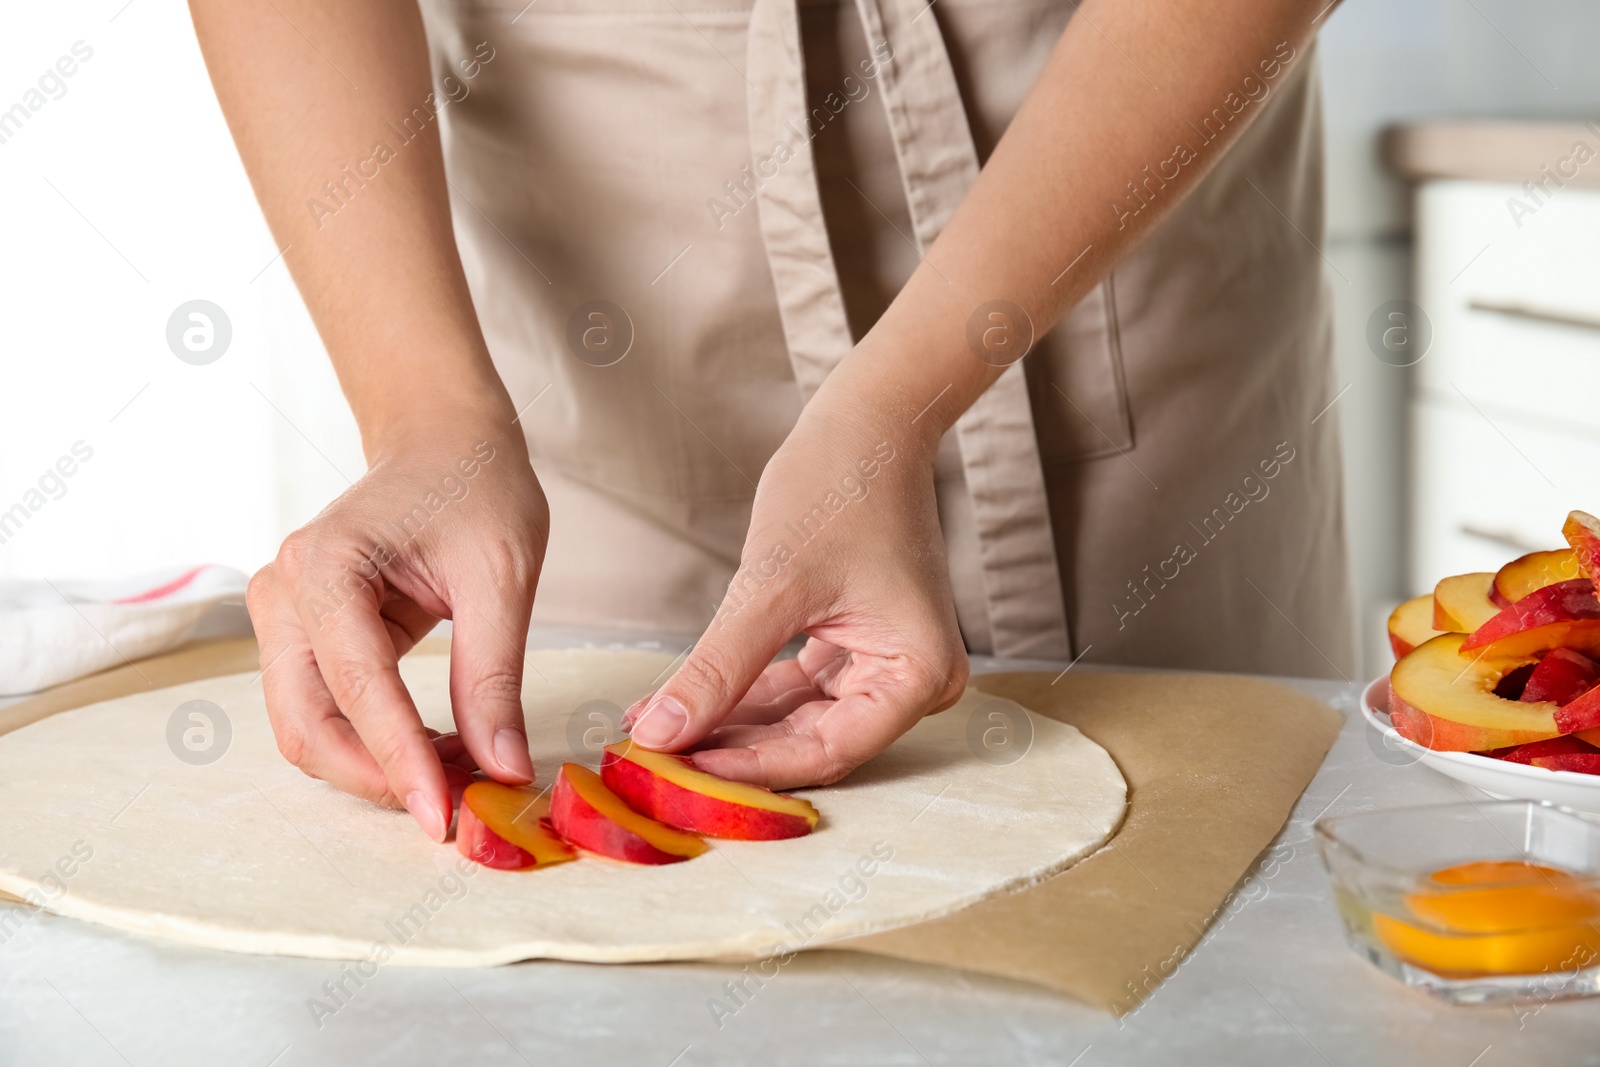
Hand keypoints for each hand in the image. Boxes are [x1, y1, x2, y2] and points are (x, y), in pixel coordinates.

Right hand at [246, 408, 547, 839]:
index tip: (442, 816)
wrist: (443, 440)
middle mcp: (284, 591)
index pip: (356, 686)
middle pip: (308, 724)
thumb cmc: (476, 486)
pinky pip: (323, 710)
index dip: (399, 760)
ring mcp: (281, 614)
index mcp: (326, 564)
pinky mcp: (299, 634)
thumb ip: (495, 677)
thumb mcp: (503, 577)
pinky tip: (438, 751)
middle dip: (378, 778)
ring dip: (374, 768)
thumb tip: (504, 769)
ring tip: (458, 778)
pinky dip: (373, 744)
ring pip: (306, 728)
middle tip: (455, 812)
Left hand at [623, 389, 969, 789]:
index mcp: (918, 675)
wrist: (869, 423)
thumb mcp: (771, 585)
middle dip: (732, 750)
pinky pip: (797, 690)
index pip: (828, 752)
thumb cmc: (840, 487)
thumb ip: (718, 668)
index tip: (678, 774)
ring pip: (798, 720)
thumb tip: (660, 734)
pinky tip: (681, 704)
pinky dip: (743, 695)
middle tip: (654, 762)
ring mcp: (886, 665)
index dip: (749, 770)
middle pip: (813, 743)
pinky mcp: (857, 647)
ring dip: (728, 725)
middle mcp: (914, 683)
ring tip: (654, 732)